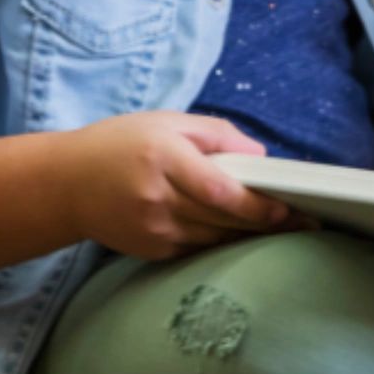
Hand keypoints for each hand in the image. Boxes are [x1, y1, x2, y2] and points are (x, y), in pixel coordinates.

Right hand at [55, 112, 304, 259]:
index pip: (220, 191)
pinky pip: (198, 249)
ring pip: (215, 239)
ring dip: (251, 237)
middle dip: (268, 224)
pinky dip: (224, 243)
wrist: (66, 184)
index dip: (258, 204)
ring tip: (288, 231)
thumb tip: (260, 159)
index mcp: (163, 159)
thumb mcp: (166, 122)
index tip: (289, 208)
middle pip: (223, 219)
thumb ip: (217, 134)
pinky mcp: (151, 250)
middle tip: (306, 223)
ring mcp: (153, 230)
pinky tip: (246, 238)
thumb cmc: (120, 144)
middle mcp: (157, 198)